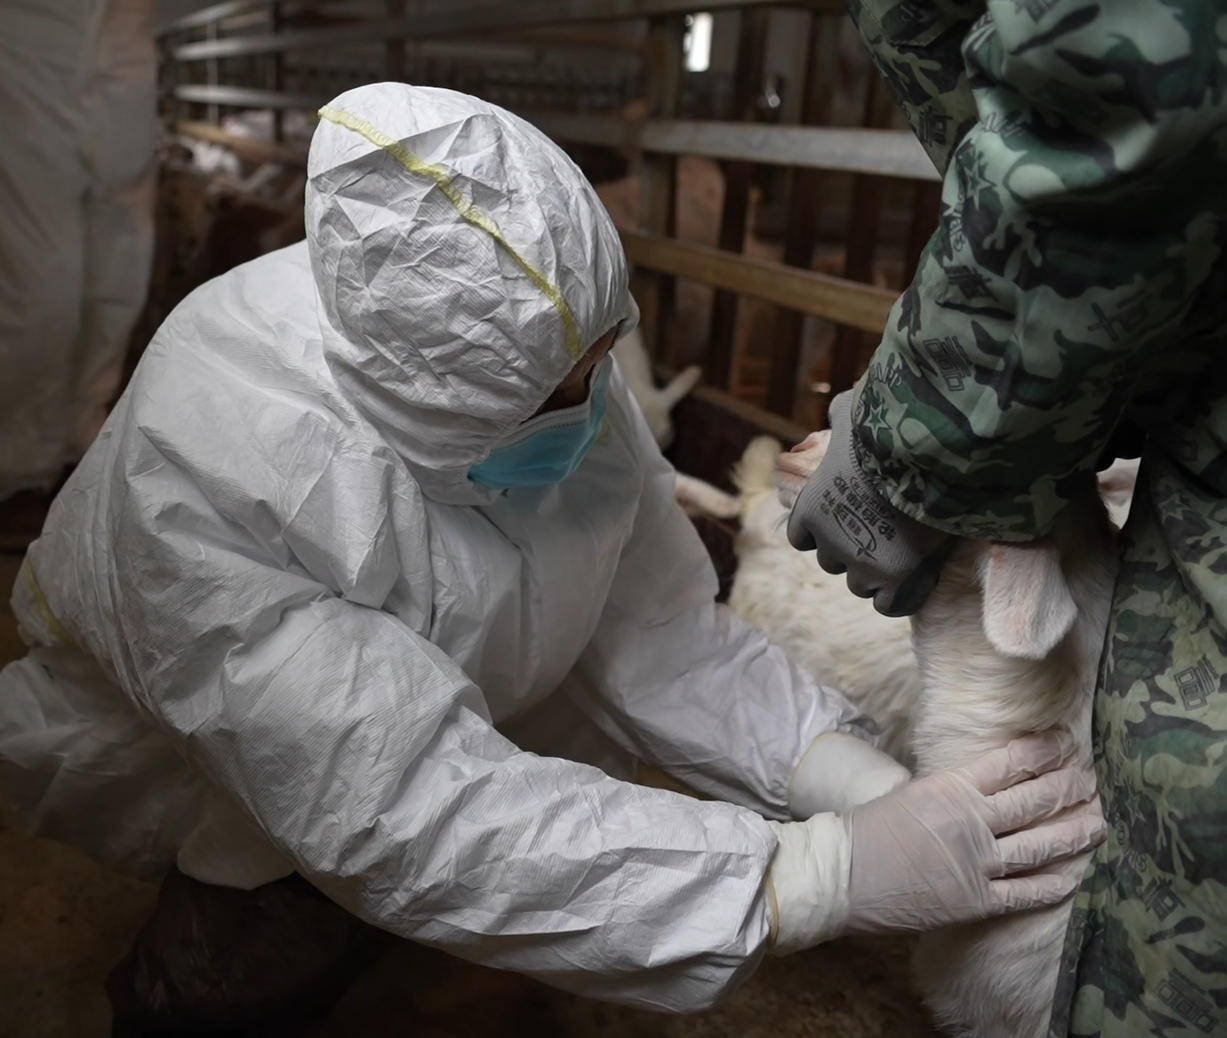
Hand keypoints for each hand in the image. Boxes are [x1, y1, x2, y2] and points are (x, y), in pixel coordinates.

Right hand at [765, 730, 1103, 952]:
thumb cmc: (866, 830)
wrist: (841, 875)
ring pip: (1041, 844)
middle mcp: (970, 822)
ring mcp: (976, 863)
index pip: (1011, 762)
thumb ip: (950, 789)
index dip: (1045, 751)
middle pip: (1036, 800)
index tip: (1065, 744)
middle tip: (1092, 781)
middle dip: (1070, 788)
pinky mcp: (975, 900)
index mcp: (950, 787)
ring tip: (1099, 821)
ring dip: (1076, 832)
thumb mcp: (909, 792)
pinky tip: (1076, 873)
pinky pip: (1027, 892)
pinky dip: (1055, 883)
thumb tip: (982, 786)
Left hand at [785, 390, 952, 616]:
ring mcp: (862, 565)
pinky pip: (890, 604)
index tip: (841, 521)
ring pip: (860, 584)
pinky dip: (900, 595)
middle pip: (832, 562)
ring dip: (876, 573)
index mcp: (810, 510)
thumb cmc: (885, 428)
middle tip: (879, 532)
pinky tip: (916, 579)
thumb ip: (840, 418)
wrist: (923, 454)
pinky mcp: (896, 579)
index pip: (801, 538)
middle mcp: (829, 543)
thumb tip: (840, 410)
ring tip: (902, 552)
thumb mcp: (851, 413)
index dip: (821, 532)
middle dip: (851, 551)